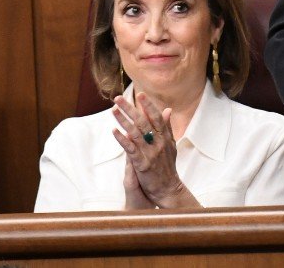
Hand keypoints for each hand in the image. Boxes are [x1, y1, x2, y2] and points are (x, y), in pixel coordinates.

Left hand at [111, 92, 197, 208]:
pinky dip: (122, 139)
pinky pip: (131, 149)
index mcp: (165, 137)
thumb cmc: (167, 166)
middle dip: (130, 108)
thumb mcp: (171, 145)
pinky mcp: (143, 164)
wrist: (168, 190)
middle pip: (143, 121)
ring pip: (135, 132)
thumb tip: (167, 110)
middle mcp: (159, 143)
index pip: (156, 117)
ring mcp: (151, 153)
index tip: (140, 94)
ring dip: (123, 120)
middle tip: (118, 98)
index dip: (148, 105)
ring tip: (113, 110)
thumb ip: (167, 127)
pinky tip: (114, 131)